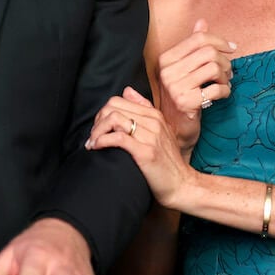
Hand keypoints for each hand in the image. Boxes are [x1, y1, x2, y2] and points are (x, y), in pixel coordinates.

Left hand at [87, 87, 194, 207]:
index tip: (98, 128)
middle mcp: (153, 122)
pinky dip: (102, 140)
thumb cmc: (167, 161)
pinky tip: (97, 147)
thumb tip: (127, 90)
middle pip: (113, 108)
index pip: (118, 100)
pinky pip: (118, 138)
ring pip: (114, 119)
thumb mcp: (160, 130)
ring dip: (97, 131)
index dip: (102, 113)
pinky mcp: (146, 152)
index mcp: (154, 115)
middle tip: (93, 136)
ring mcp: (151, 136)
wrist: (182, 184)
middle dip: (97, 121)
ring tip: (93, 143)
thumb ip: (144, 109)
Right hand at [153, 20, 233, 154]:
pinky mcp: (186, 102)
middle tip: (228, 72)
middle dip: (225, 61)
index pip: (198, 39)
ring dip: (226, 76)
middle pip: (208, 52)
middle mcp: (167, 71)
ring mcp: (175, 87)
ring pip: (214, 68)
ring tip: (225, 83)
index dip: (219, 41)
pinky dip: (225, 91)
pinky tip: (222, 95)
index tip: (231, 48)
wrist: (175, 128)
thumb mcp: (184, 69)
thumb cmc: (182, 96)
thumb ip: (192, 46)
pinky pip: (217, 88)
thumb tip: (202, 22)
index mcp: (166, 59)